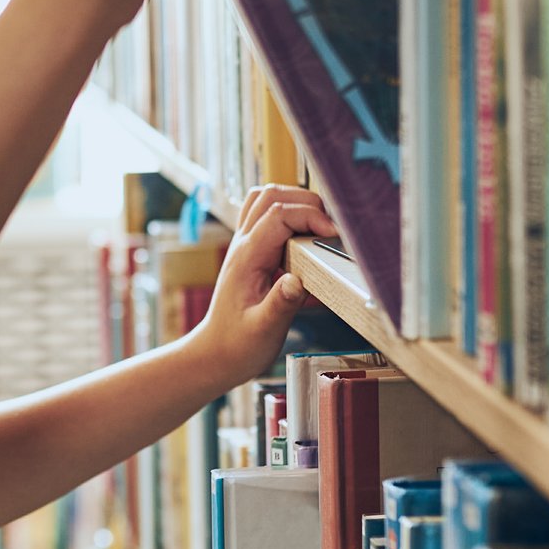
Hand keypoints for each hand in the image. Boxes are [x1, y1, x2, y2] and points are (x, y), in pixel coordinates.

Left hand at [186, 186, 337, 389]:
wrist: (216, 353)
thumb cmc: (238, 346)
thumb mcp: (263, 331)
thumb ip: (280, 305)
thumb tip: (297, 280)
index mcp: (247, 258)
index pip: (278, 215)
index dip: (310, 216)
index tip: (332, 235)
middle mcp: (243, 245)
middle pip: (271, 195)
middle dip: (306, 202)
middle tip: (329, 228)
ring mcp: (245, 245)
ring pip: (266, 199)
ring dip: (295, 202)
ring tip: (319, 227)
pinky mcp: (251, 252)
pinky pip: (266, 215)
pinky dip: (288, 214)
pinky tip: (304, 238)